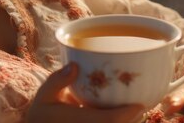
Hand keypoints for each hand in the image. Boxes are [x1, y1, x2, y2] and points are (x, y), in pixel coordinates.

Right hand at [27, 62, 145, 122]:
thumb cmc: (41, 114)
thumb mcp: (44, 95)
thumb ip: (57, 80)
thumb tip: (75, 65)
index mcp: (79, 121)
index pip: (110, 121)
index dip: (128, 115)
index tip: (140, 105)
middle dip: (133, 119)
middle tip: (142, 105)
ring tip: (137, 111)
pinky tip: (124, 116)